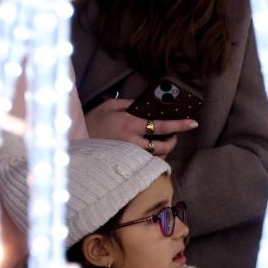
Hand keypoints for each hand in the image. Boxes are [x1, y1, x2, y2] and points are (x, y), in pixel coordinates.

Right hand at [83, 98, 197, 158]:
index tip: (193, 123)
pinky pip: (144, 164)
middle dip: (173, 141)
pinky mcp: (124, 163)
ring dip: (163, 150)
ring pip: (155, 158)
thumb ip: (129, 104)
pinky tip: (149, 151)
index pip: (162, 125)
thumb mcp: (109, 106)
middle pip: (163, 147)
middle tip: (173, 135)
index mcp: (130, 124)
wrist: (73, 139)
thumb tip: (146, 105)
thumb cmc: (92, 121)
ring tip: (162, 142)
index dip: (180, 125)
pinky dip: (151, 158)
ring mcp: (128, 155)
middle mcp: (132, 142)